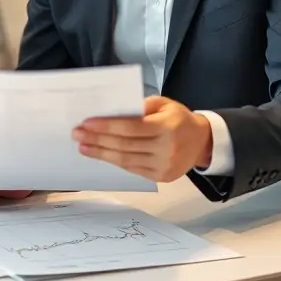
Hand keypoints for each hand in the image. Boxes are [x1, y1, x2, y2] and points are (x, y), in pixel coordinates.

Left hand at [72, 95, 211, 182]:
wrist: (202, 142)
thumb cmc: (179, 118)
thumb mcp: (164, 104)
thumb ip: (141, 106)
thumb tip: (114, 113)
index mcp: (166, 127)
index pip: (130, 128)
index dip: (106, 126)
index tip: (86, 123)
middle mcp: (166, 148)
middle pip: (124, 145)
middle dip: (97, 140)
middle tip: (77, 134)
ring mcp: (164, 165)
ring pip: (125, 160)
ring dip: (101, 153)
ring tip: (83, 147)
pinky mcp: (161, 177)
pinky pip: (132, 169)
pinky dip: (115, 162)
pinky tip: (102, 155)